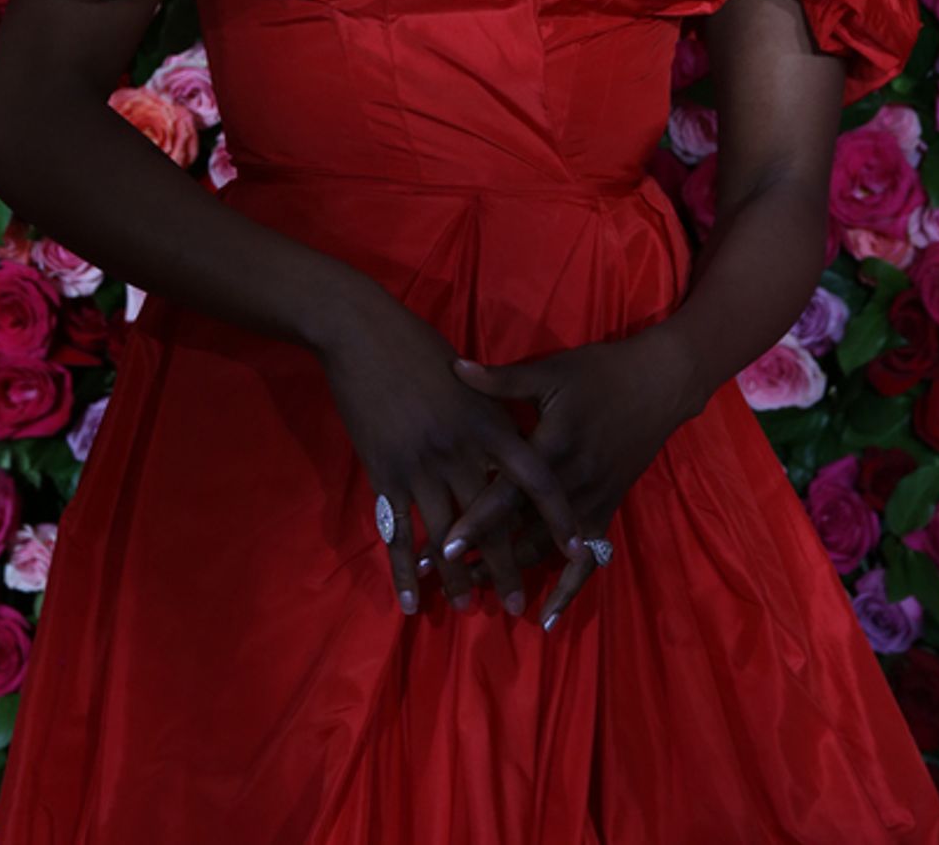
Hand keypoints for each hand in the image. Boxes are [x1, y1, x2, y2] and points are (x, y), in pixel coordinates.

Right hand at [315, 288, 590, 621]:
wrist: (360, 331)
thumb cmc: (416, 344)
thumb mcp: (466, 376)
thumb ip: (491, 411)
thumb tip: (509, 442)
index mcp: (488, 423)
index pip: (534, 479)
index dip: (557, 515)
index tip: (577, 547)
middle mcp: (460, 450)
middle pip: (493, 520)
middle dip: (506, 565)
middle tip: (517, 605)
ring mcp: (421, 465)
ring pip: (446, 536)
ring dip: (457, 578)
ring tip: (468, 607)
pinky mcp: (385, 472)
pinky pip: (397, 532)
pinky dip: (404, 570)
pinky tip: (409, 600)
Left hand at [442, 325, 697, 632]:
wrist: (658, 384)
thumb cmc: (597, 373)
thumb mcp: (549, 372)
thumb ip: (501, 380)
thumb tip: (454, 368)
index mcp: (551, 449)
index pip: (507, 493)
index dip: (476, 521)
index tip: (446, 548)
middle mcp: (570, 484)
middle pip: (520, 531)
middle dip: (482, 557)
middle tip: (442, 578)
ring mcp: (592, 502)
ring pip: (545, 550)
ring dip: (510, 572)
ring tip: (473, 591)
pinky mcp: (606, 511)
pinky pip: (586, 561)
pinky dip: (567, 591)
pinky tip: (546, 620)